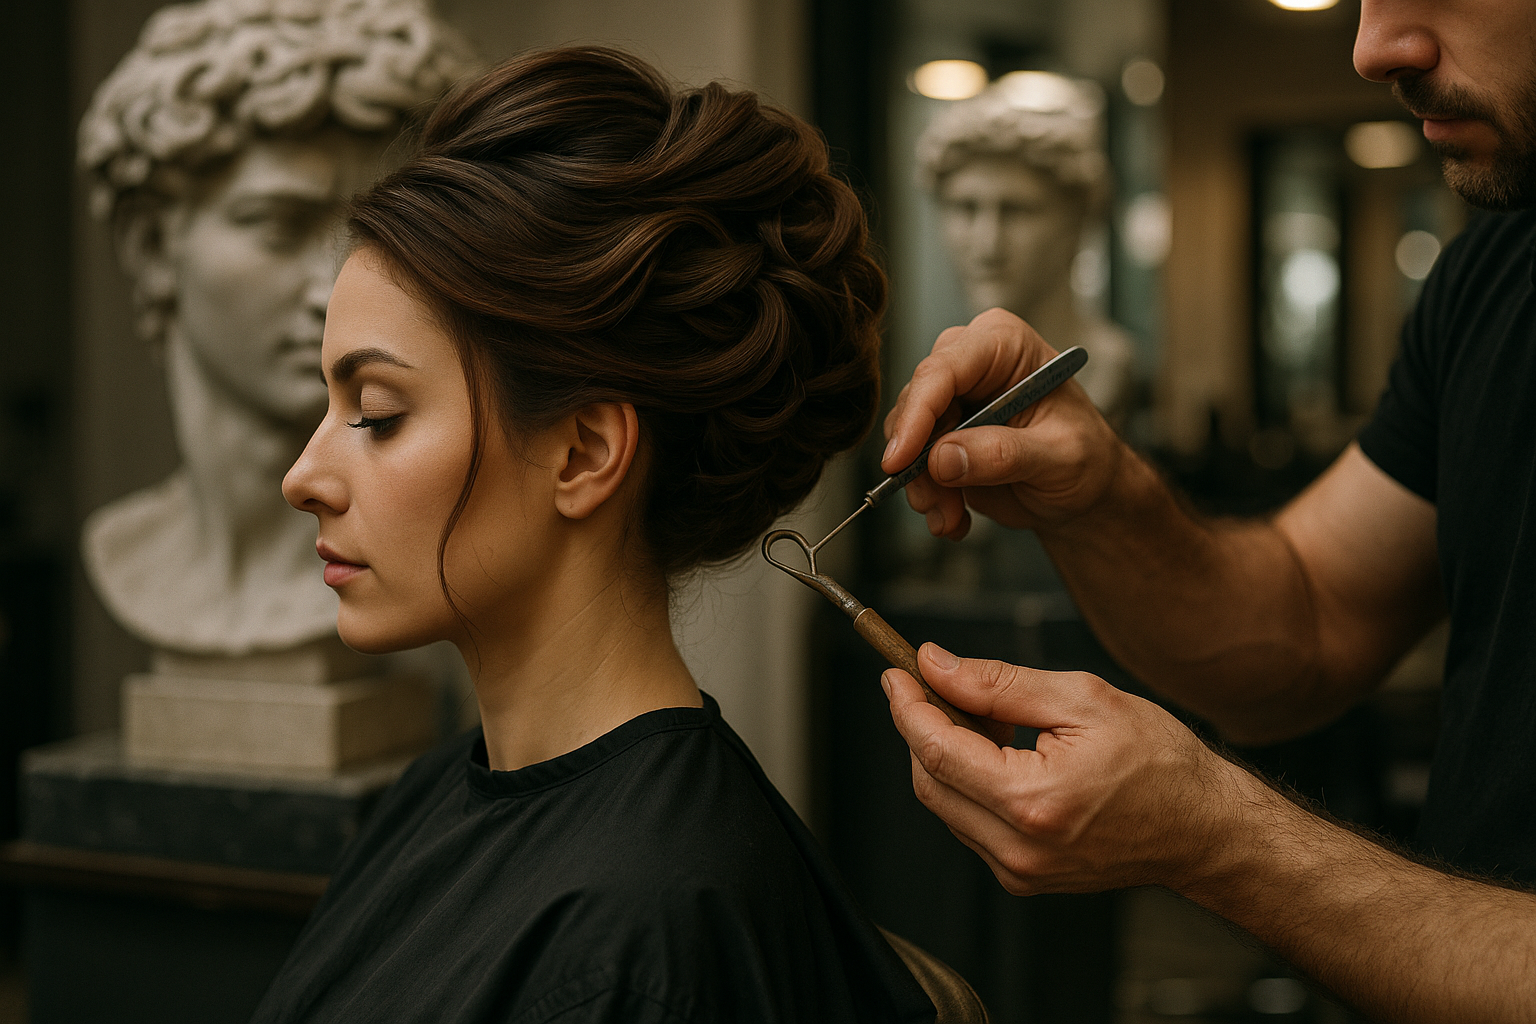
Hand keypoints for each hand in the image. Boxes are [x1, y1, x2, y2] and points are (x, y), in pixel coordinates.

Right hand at [881, 308, 1124, 538]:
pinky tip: (954, 518)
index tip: (900, 459)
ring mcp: (952, 401)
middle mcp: (971, 364)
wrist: (1082, 491)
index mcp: (1005, 346)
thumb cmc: (1085, 459)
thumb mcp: (1060, 458)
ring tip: (953, 516)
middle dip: (920, 460)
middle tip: (938, 503)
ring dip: (924, 486)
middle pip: (916, 402)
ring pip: (906, 438)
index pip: (944, 368)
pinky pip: (910, 464)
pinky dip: (928, 497)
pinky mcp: (940, 436)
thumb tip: (943, 458)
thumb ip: (1005, 455)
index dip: (916, 413)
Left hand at [882, 642, 1244, 895]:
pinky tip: (1001, 750)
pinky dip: (969, 782)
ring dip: (947, 753)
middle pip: (930, 781)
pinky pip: (971, 823)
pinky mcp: (1023, 878)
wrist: (1203, 829)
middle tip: (937, 683)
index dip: (908, 707)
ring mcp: (1020, 872)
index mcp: (1033, 802)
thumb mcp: (1082, 699)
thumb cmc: (1160, 762)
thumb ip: (998, 683)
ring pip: (946, 804)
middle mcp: (1019, 849)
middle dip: (922, 727)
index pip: (938, 751)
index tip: (896, 673)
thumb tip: (936, 665)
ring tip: (988, 715)